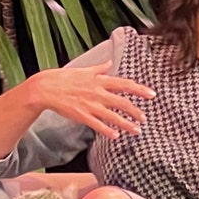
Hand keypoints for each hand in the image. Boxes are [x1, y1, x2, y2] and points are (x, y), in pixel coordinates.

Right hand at [28, 60, 154, 138]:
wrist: (46, 88)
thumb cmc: (65, 78)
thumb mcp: (85, 70)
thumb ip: (100, 68)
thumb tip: (110, 63)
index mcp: (100, 80)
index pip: (125, 84)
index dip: (140, 90)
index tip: (152, 94)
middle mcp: (98, 93)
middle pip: (122, 103)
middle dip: (136, 111)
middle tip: (144, 118)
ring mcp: (90, 105)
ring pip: (113, 116)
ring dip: (127, 124)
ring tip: (137, 130)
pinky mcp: (82, 116)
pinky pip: (98, 125)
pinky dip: (108, 131)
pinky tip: (116, 136)